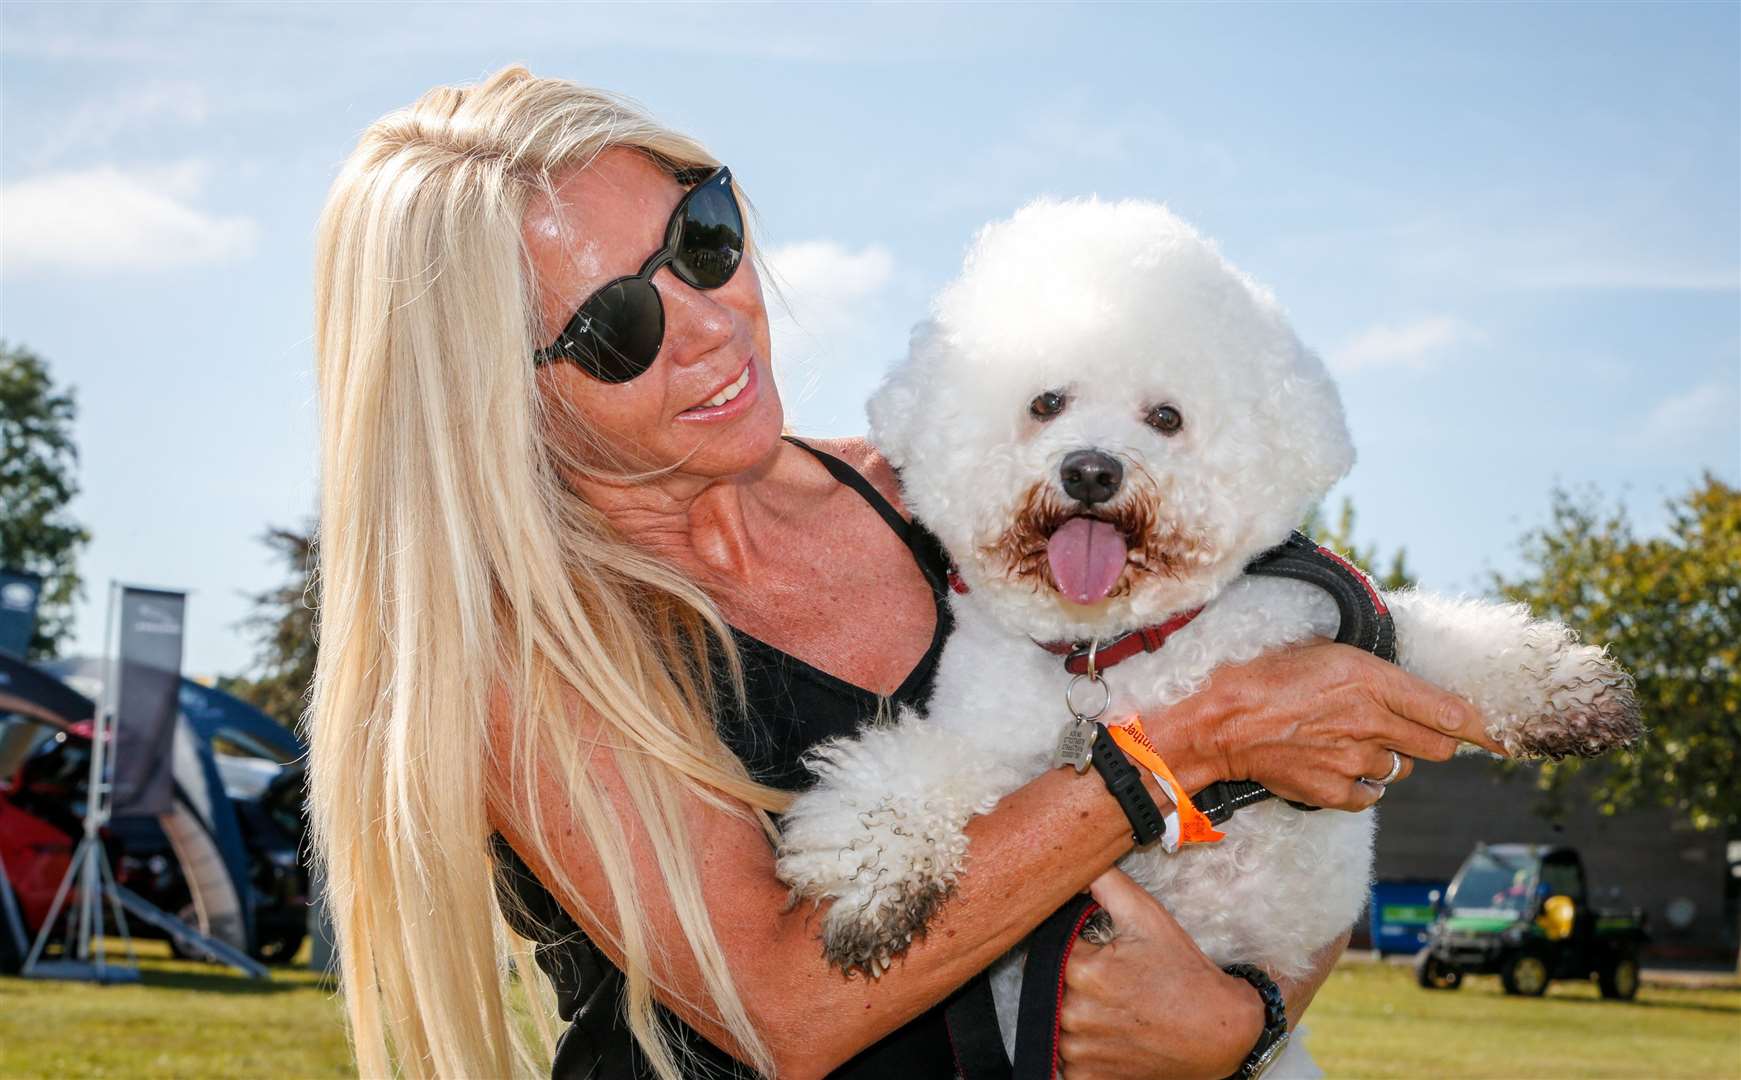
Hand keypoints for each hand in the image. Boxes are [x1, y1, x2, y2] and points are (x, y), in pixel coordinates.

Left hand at [1058, 869, 1264, 1079]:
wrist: (1218, 1032)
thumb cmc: (1184, 975)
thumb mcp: (1147, 916)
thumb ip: (1105, 884)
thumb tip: (1073, 865)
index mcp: (1080, 971)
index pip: (1052, 947)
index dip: (1076, 947)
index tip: (1098, 952)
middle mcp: (1073, 1013)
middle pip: (1053, 985)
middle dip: (1077, 980)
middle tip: (1114, 981)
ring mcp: (1078, 1051)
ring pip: (1057, 1019)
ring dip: (1078, 1012)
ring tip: (1115, 1007)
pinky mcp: (1087, 1077)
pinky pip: (1066, 1057)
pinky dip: (1083, 1046)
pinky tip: (1112, 1033)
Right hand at [1152, 640, 1501, 809]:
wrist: (1220, 723)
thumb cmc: (1265, 677)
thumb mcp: (1324, 651)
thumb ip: (1373, 670)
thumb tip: (1407, 682)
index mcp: (1372, 680)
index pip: (1452, 712)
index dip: (1485, 728)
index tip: (1501, 736)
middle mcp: (1372, 722)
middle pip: (1440, 747)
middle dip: (1435, 739)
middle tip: (1410, 730)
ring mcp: (1355, 761)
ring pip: (1403, 769)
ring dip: (1390, 758)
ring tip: (1350, 740)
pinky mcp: (1335, 791)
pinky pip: (1371, 794)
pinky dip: (1363, 783)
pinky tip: (1335, 764)